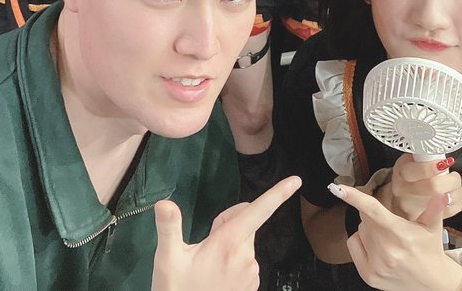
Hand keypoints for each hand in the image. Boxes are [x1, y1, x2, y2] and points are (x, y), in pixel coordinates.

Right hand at [151, 175, 300, 290]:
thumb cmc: (178, 290)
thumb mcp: (168, 259)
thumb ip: (169, 228)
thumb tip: (164, 203)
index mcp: (229, 243)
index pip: (258, 211)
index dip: (278, 194)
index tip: (296, 181)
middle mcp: (247, 256)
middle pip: (244, 222)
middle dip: (226, 225)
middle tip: (203, 245)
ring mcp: (251, 272)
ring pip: (243, 242)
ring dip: (229, 245)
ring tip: (207, 265)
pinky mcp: (251, 285)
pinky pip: (245, 261)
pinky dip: (233, 261)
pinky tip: (216, 275)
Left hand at [333, 183, 461, 290]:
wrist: (431, 284)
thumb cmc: (431, 252)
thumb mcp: (433, 227)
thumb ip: (435, 207)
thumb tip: (440, 193)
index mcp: (401, 235)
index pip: (373, 211)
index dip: (354, 197)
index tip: (338, 188)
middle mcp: (386, 251)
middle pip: (365, 218)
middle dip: (374, 215)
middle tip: (390, 224)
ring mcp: (376, 265)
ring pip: (360, 230)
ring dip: (369, 229)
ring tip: (388, 238)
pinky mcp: (368, 276)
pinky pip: (354, 244)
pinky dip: (361, 241)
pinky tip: (377, 247)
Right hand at [381, 155, 461, 221]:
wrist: (399, 202)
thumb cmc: (407, 179)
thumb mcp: (407, 163)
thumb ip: (420, 156)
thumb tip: (438, 149)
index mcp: (401, 175)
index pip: (415, 171)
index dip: (431, 167)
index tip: (444, 163)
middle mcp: (406, 193)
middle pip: (434, 187)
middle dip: (451, 179)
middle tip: (453, 175)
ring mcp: (417, 209)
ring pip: (447, 199)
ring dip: (457, 190)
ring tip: (452, 185)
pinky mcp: (429, 221)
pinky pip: (453, 209)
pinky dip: (457, 201)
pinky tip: (450, 197)